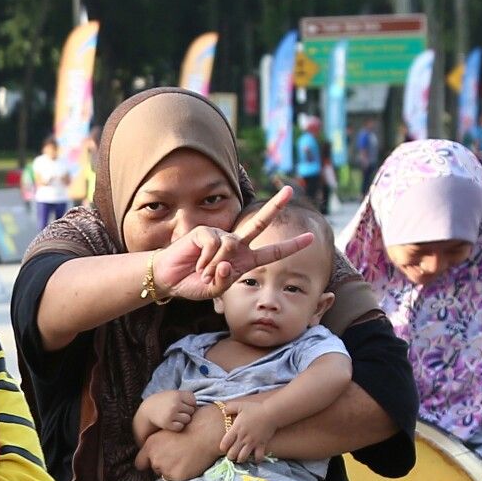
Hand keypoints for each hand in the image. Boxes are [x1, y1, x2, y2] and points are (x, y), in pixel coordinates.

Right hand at [138, 389, 195, 435]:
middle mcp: (175, 403)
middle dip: (186, 412)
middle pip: (191, 411)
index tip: (182, 405)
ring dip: (182, 420)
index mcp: (177, 394)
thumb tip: (208, 406)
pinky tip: (170, 423)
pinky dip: (177, 426)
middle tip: (176, 411)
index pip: (193, 401)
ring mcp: (171, 414)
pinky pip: (180, 427)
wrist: (147, 410)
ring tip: (173, 417)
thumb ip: (186, 398)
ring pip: (187, 419)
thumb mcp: (174, 394)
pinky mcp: (167, 424)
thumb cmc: (164, 402)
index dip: (189, 404)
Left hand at [138, 404, 222, 480]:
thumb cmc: (189, 429)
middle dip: (163, 464)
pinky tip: (189, 463)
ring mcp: (166, 468)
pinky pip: (176, 479)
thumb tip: (152, 455)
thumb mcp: (167, 432)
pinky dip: (182, 474)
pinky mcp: (177, 476)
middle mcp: (155, 458)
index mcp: (150, 446)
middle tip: (176, 455)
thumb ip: (156, 444)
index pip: (140, 463)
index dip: (147, 463)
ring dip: (172, 470)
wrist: (206, 433)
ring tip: (184, 457)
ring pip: (166, 475)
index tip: (153, 462)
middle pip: (155, 468)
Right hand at [153, 186, 314, 301]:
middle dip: (276, 206)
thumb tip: (226, 262)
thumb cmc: (194, 284)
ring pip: (231, 246)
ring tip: (204, 273)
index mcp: (245, 260)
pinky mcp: (205, 232)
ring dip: (216, 266)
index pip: (273, 252)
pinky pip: (215, 245)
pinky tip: (197, 264)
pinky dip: (207, 260)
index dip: (291, 245)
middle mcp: (236, 245)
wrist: (171, 279)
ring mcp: (221, 236)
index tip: (311, 237)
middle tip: (290, 190)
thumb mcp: (215, 290)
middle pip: (260, 222)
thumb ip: (225, 281)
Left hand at [220, 403, 280, 463]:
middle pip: (232, 454)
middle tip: (232, 454)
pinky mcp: (261, 445)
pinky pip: (258, 457)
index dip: (223, 448)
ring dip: (240, 459)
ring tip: (241, 457)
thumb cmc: (255, 409)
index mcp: (236, 429)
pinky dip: (256, 459)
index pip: (224, 444)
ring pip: (242, 458)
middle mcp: (242, 438)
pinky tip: (255, 458)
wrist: (271, 413)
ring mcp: (252, 443)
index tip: (225, 447)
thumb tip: (223, 411)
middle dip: (230, 456)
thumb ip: (230, 408)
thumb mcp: (240, 405)